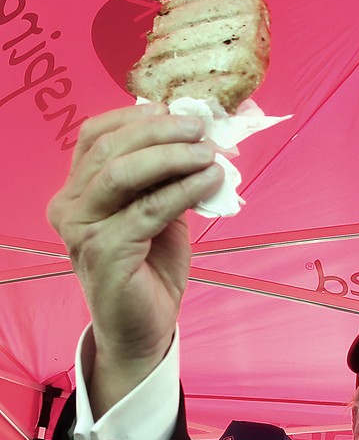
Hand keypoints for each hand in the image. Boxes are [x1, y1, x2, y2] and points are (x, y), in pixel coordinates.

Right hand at [47, 104, 223, 415]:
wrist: (143, 328)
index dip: (137, 118)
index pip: (96, 136)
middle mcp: (69, 206)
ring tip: (208, 153)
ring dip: (172, 156)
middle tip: (200, 129)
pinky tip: (209, 181)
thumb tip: (196, 140)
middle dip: (160, 132)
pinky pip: (148, 208)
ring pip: (124, 174)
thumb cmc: (150, 269)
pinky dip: (183, 190)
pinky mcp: (104, 252)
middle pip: (110, 149)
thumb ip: (164, 178)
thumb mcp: (157, 213)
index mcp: (76, 191)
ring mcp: (81, 229)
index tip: (178, 111)